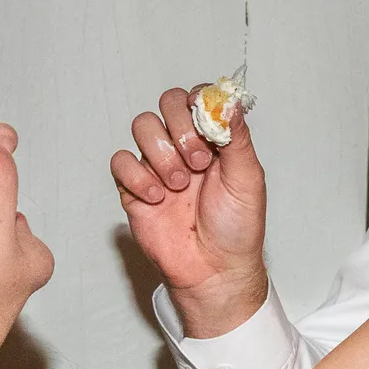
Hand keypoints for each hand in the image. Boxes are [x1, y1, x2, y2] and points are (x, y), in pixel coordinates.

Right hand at [111, 86, 269, 338]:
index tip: (207, 124)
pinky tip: (158, 198)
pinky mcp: (134, 187)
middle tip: (197, 162)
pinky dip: (138, 177)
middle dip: (180, 129)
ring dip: (161, 154)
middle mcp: (183, 145)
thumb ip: (237, 138)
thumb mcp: (248, 179)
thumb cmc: (236, 228)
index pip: (196, 98)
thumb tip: (228, 102)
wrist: (214, 270)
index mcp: (213, 139)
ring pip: (142, 127)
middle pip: (166, 104)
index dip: (198, 103)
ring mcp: (157, 165)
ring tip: (179, 185)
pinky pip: (121, 162)